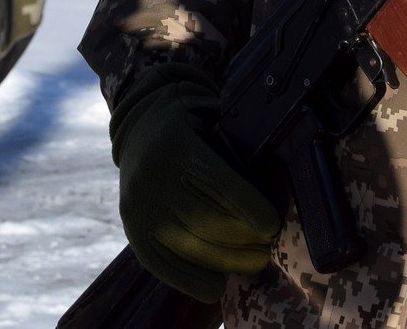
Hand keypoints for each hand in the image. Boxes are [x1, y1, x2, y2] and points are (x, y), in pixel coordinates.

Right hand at [110, 64, 278, 302]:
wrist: (139, 127)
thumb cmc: (192, 124)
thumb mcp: (213, 121)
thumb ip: (237, 150)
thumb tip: (276, 191)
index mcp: (176, 144)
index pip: (218, 183)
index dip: (249, 208)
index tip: (272, 226)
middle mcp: (151, 176)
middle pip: (205, 221)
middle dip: (243, 242)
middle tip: (269, 249)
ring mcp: (136, 206)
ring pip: (187, 246)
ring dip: (226, 262)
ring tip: (253, 263)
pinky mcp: (131, 229)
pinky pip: (162, 265)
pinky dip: (192, 280)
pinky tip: (217, 285)